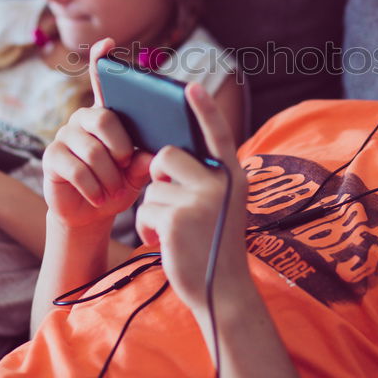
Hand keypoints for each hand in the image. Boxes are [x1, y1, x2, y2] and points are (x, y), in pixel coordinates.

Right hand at [41, 39, 152, 229]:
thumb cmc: (118, 186)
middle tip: (126, 168)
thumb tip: (151, 154)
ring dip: (110, 178)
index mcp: (106, 114)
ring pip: (94, 151)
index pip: (101, 81)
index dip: (102, 60)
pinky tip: (98, 197)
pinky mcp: (51, 156)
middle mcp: (83, 118)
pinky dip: (94, 188)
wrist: (90, 214)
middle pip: (104, 119)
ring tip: (113, 190)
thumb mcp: (137, 174)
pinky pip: (77, 170)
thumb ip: (145, 161)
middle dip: (121, 149)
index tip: (108, 43)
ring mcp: (65, 135)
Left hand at [135, 82, 250, 311]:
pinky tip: (165, 242)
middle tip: (172, 204)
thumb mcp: (219, 206)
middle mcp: (220, 183)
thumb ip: (204, 179)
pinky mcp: (177, 219)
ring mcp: (200, 200)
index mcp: (233, 176)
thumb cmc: (213, 244)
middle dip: (159, 179)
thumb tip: (165, 156)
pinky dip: (147, 228)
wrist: (220, 291)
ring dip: (154, 211)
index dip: (204, 109)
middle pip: (167, 157)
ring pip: (152, 188)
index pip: (217, 135)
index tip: (190, 86)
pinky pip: (144, 209)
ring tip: (173, 232)